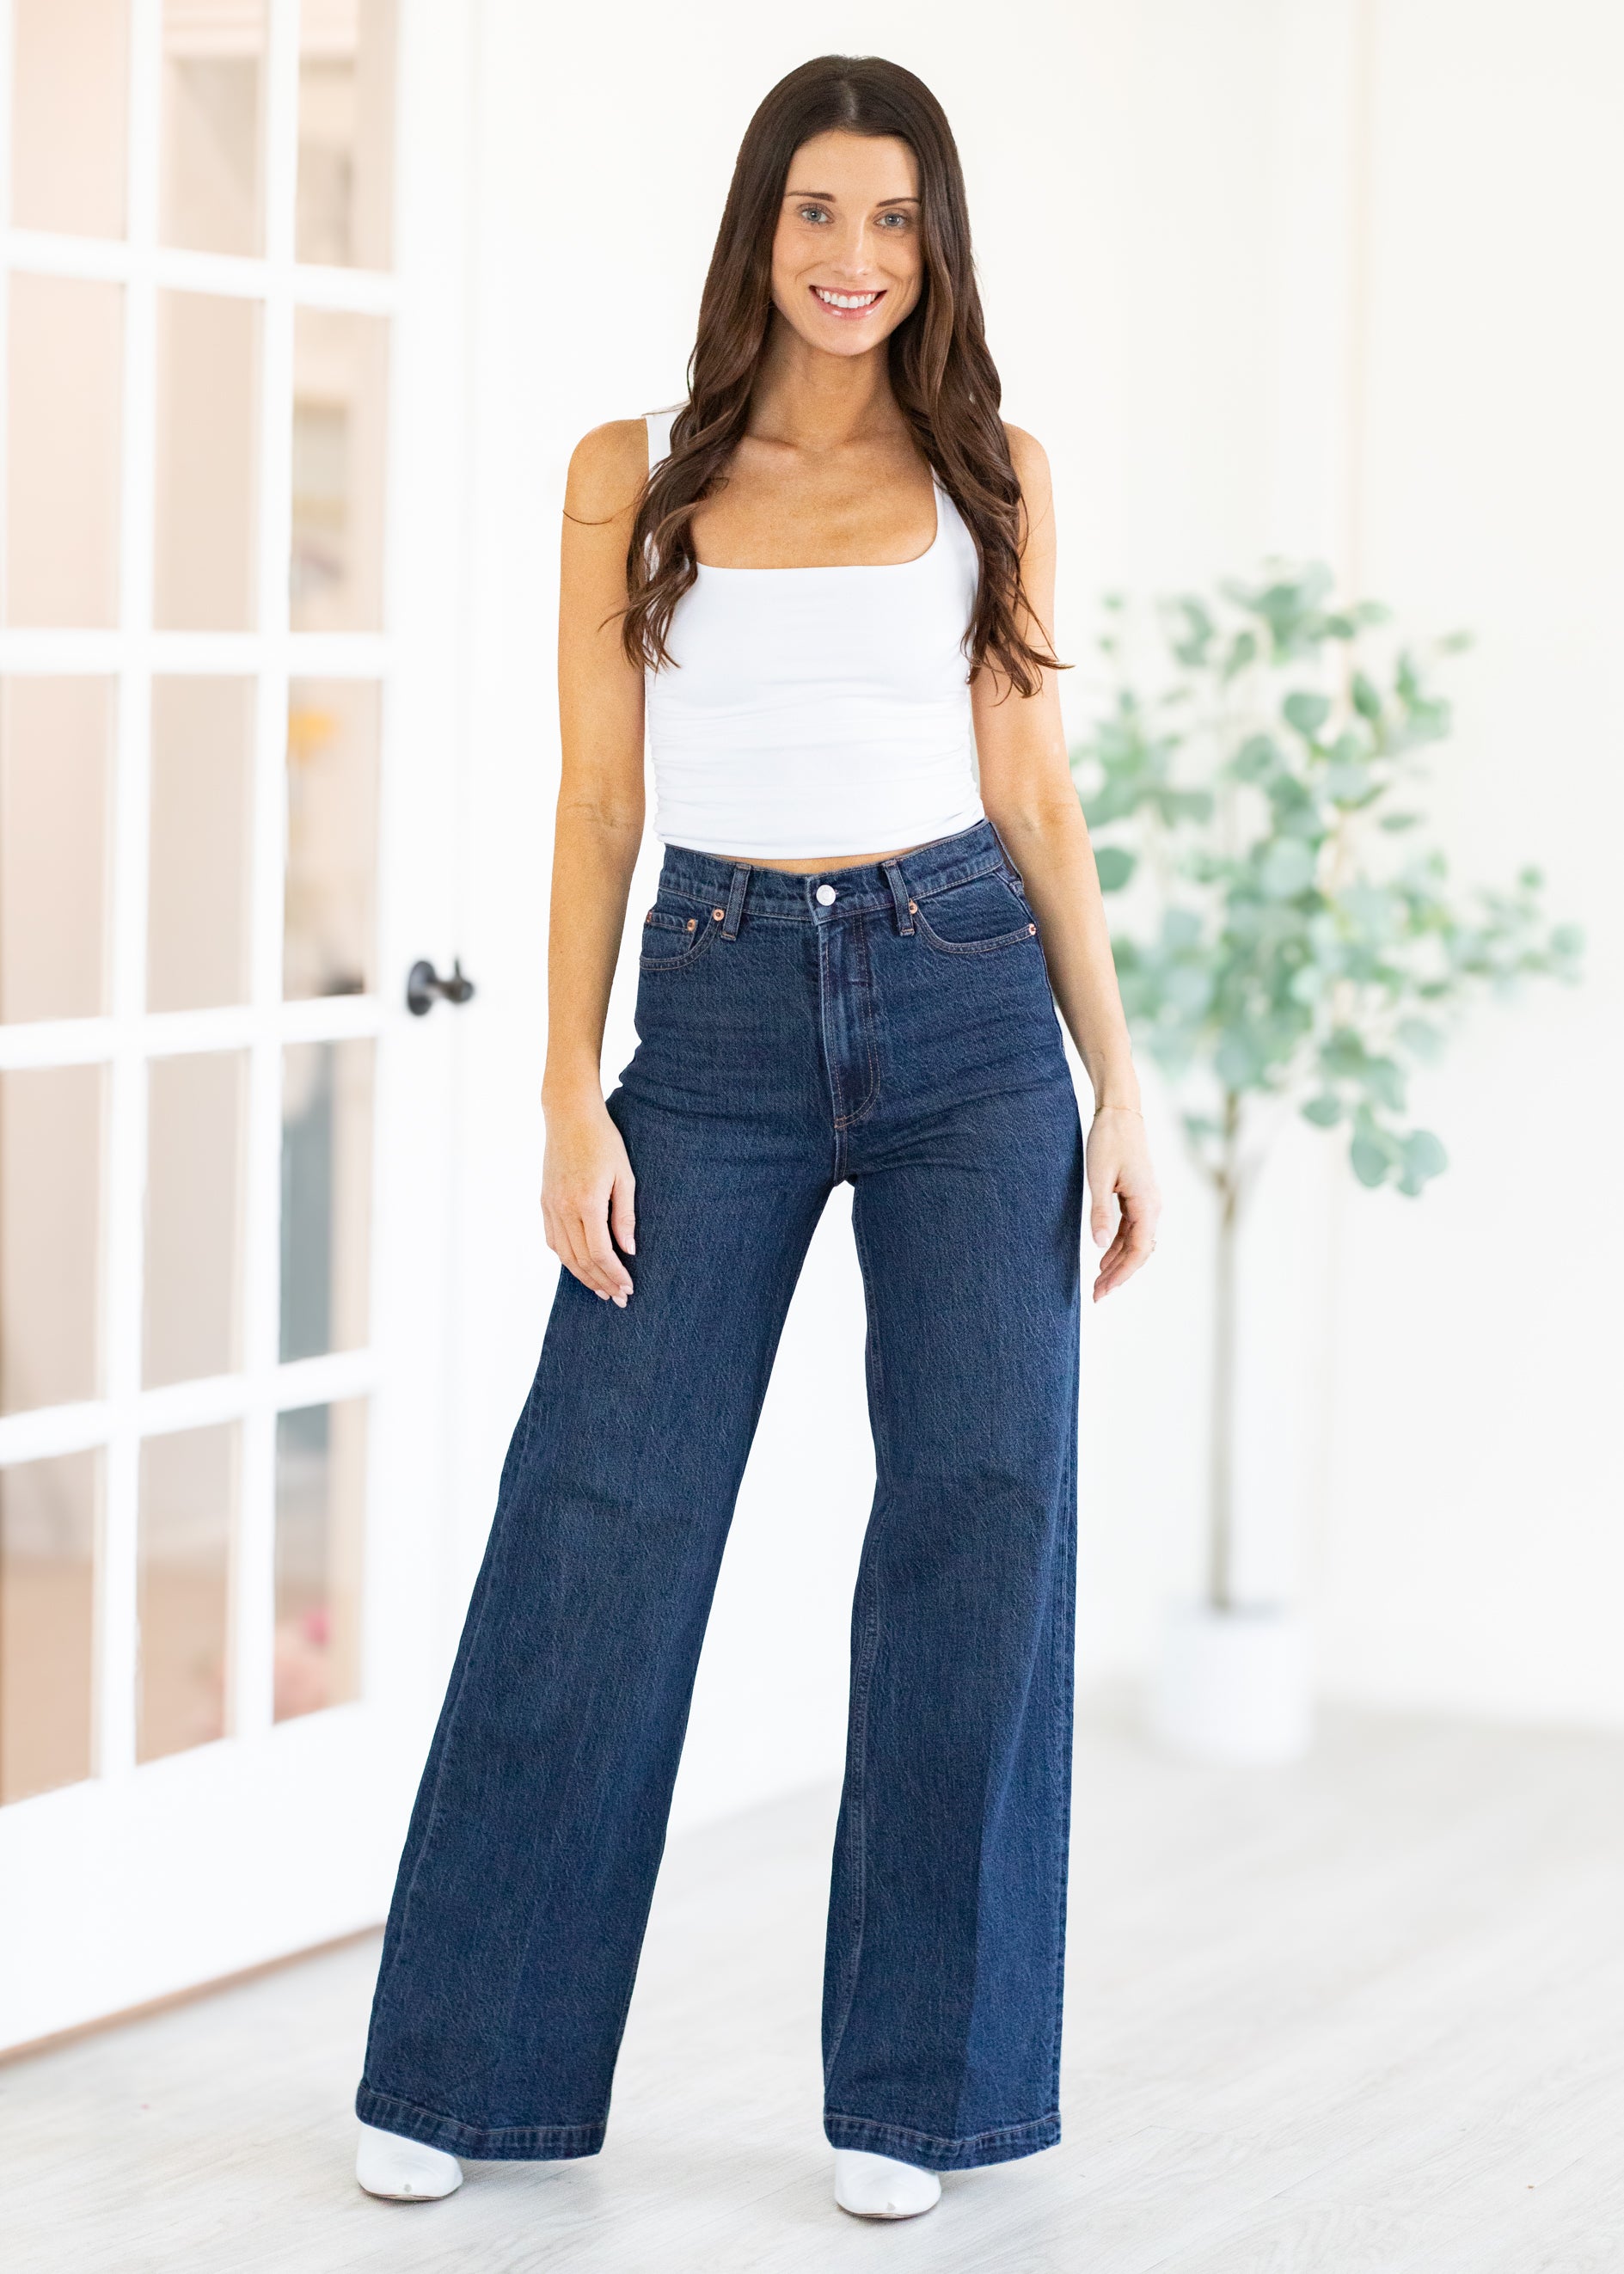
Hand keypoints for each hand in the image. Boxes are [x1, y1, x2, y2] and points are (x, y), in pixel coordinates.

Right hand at [541, 1094, 635, 1304]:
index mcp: (587, 1202)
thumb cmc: (603, 1141)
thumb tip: (629, 1250)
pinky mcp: (544, 1202)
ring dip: (583, 1276)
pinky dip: (566, 1258)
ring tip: (601, 1289)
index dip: (614, 1274)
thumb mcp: (624, 1176)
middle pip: (581, 1259)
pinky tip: (580, 1266)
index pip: (600, 1253)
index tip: (628, 1287)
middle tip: (618, 1298)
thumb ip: (625, 1215)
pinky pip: (553, 1240)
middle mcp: (564, 1209)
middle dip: (601, 1282)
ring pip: (564, 1255)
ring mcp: (550, 1206)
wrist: (570, 1116)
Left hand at [1086, 1106, 1160, 1301]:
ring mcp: (1147, 1201)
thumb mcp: (1098, 1178)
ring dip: (1118, 1262)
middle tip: (1097, 1295)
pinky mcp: (1138, 1196)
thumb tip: (1100, 1247)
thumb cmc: (1109, 1141)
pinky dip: (1118, 1245)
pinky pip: (1131, 1229)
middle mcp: (1152, 1206)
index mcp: (1147, 1204)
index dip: (1121, 1274)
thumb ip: (1100, 1213)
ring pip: (1135, 1242)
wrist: (1120, 1112)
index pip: (1138, 1251)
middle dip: (1118, 1275)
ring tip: (1099, 1281)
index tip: (1103, 1290)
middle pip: (1138, 1251)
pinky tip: (1104, 1256)